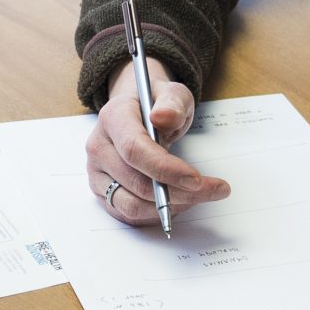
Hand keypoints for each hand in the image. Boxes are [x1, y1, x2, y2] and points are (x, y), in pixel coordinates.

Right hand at [85, 60, 230, 228]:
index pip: (135, 150)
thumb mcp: (172, 93)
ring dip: (169, 208)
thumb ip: (172, 103)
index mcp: (113, 118)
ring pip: (131, 205)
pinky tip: (178, 202)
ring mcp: (97, 173)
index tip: (197, 179)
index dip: (166, 169)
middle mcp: (99, 147)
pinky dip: (156, 214)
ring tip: (196, 196)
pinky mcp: (103, 192)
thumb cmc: (156, 105)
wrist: (136, 112)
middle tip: (213, 190)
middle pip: (136, 183)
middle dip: (179, 193)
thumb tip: (163, 117)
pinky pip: (129, 215)